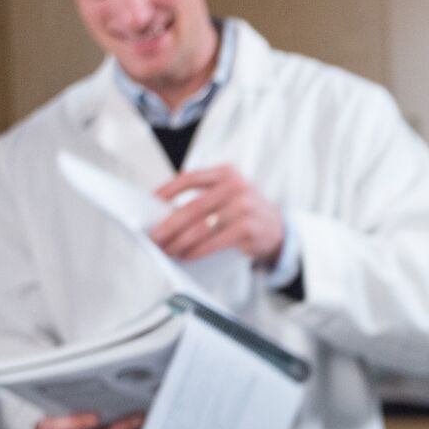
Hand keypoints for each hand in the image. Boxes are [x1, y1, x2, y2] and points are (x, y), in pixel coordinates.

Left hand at [150, 165, 284, 266]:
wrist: (277, 229)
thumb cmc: (244, 212)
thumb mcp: (228, 195)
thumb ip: (203, 199)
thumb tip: (164, 216)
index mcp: (227, 173)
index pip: (190, 178)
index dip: (167, 190)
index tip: (150, 202)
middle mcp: (236, 186)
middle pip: (193, 206)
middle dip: (169, 224)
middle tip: (154, 236)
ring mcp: (244, 207)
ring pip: (202, 227)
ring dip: (180, 241)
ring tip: (167, 249)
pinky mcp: (248, 229)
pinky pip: (214, 242)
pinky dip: (197, 250)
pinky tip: (186, 255)